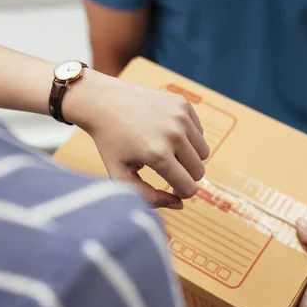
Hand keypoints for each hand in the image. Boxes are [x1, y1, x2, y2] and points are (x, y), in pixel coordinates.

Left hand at [68, 69, 209, 208]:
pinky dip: (188, 136)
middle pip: (199, 171)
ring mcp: (180, 116)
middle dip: (185, 174)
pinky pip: (199, 131)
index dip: (180, 191)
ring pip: (203, 151)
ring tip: (167, 150)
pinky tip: (166, 131)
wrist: (103, 101)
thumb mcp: (121, 175)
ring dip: (189, 155)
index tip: (169, 186)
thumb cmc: (110, 142)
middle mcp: (173, 134)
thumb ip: (149, 197)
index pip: (189, 187)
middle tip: (166, 167)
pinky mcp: (182, 103)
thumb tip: (179, 204)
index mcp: (158, 155)